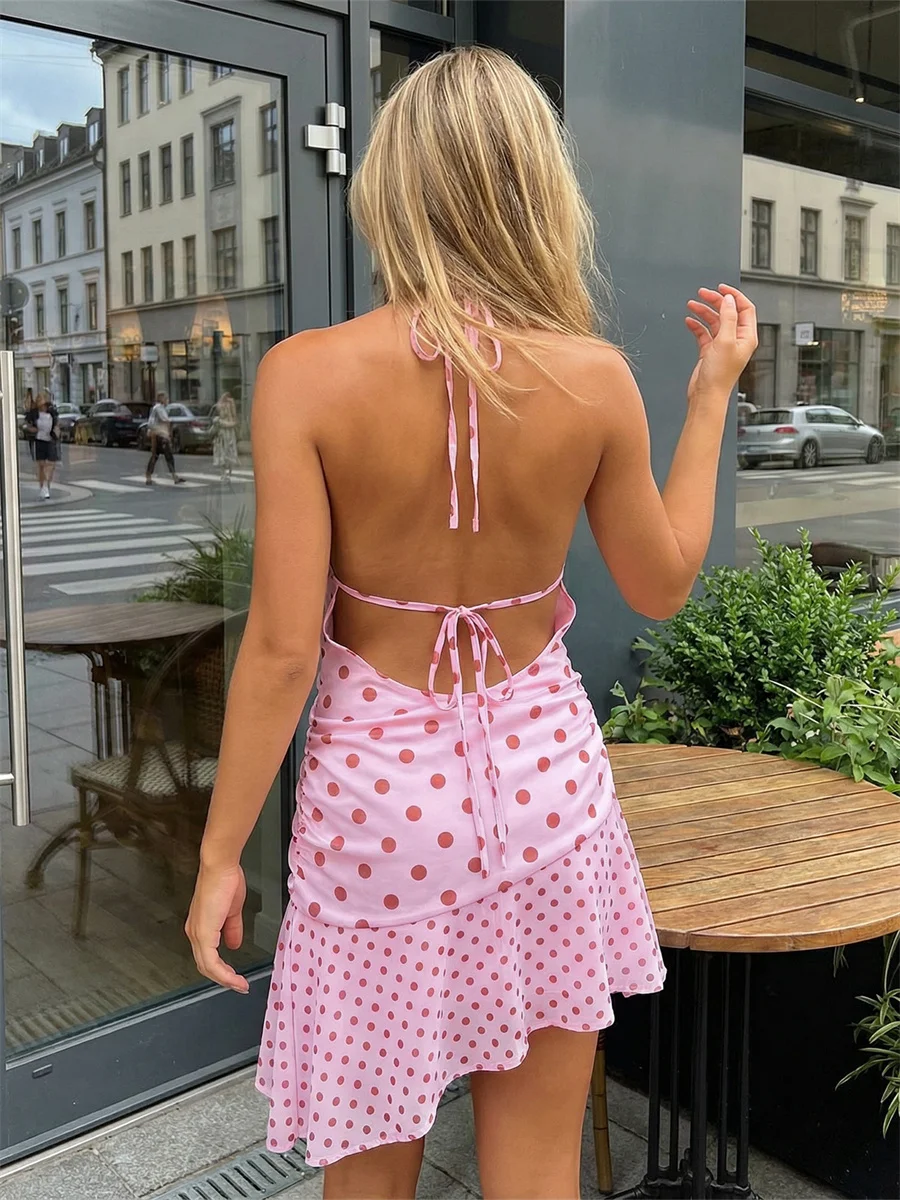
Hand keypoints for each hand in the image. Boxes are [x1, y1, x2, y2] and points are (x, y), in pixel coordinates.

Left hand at [185, 862, 249, 993]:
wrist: (220, 867)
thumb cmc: (224, 880)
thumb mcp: (232, 911)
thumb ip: (232, 930)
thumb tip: (234, 944)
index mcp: (200, 927)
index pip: (207, 956)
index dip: (221, 969)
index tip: (236, 977)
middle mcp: (195, 933)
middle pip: (205, 966)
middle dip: (223, 979)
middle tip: (239, 986)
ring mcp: (198, 934)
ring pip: (207, 967)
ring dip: (225, 979)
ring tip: (239, 985)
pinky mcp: (203, 934)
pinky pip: (211, 962)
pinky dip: (224, 973)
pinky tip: (234, 977)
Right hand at [685, 284, 757, 403]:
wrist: (706, 395)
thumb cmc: (719, 376)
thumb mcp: (725, 341)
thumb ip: (728, 317)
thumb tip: (729, 300)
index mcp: (747, 336)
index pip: (744, 308)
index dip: (734, 296)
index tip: (721, 288)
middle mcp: (736, 339)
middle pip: (728, 312)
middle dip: (715, 301)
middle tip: (703, 293)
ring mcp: (723, 345)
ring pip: (714, 321)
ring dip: (704, 311)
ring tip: (693, 304)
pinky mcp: (710, 351)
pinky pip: (704, 333)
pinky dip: (697, 325)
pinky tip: (690, 321)